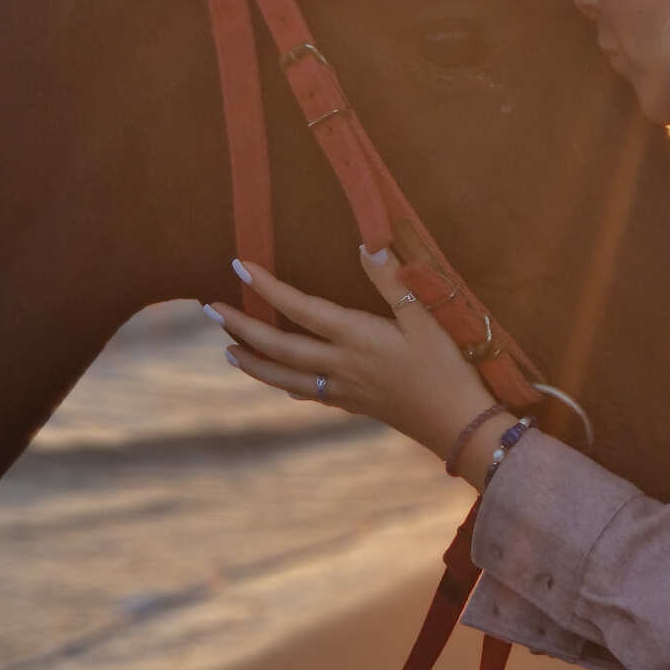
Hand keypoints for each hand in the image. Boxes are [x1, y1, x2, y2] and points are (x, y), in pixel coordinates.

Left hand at [206, 251, 499, 469]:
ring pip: (285, 377)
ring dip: (253, 363)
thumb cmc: (447, 368)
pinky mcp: (354, 405)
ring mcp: (344, 389)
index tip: (239, 266)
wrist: (458, 425)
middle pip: (279, 347)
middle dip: (241, 327)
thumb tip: (366, 244)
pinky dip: (284, 383)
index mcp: (356, 337)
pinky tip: (279, 381)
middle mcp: (341, 365)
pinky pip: (307, 393)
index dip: (268, 287)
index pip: (300, 308)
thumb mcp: (426, 318)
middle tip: (210, 310)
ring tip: (228, 351)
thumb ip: (393, 282)